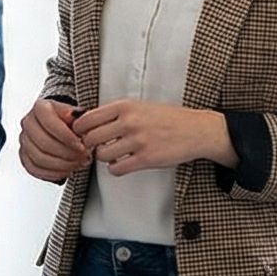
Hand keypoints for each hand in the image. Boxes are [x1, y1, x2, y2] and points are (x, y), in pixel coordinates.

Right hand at [19, 98, 89, 181]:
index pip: (49, 122)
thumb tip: (76, 117)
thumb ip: (77, 116)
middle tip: (83, 157)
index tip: (82, 145)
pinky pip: (34, 169)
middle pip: (43, 143)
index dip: (66, 137)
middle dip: (67, 153)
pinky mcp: (24, 156)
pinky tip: (65, 171)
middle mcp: (28, 123)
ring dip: (61, 165)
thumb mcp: (76, 114)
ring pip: (39, 158)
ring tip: (77, 165)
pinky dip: (52, 173)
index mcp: (40, 108)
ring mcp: (24, 140)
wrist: (62, 127)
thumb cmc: (69, 120)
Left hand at [71, 99, 234, 175]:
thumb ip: (115, 113)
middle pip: (90, 139)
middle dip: (90, 146)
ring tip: (114, 154)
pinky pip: (116, 169)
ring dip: (104, 158)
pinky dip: (116, 169)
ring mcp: (137, 140)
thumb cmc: (167, 119)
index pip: (87, 119)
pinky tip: (123, 163)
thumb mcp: (139, 107)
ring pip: (101, 155)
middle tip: (96, 147)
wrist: (196, 130)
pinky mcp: (146, 159)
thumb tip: (86, 122)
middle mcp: (129, 122)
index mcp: (125, 106)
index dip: (80, 130)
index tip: (82, 135)